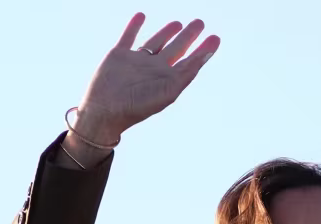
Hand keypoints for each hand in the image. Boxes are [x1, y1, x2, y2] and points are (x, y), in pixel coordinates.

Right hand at [72, 13, 219, 145]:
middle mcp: (154, 69)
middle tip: (199, 23)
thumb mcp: (169, 89)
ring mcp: (136, 62)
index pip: (190, 62)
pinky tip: (141, 16)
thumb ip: (188, 71)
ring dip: (166, 32)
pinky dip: (134, 26)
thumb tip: (207, 53)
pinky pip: (128, 36)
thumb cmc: (138, 105)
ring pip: (155, 42)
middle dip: (188, 36)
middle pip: (176, 48)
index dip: (204, 50)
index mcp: (167, 79)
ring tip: (178, 24)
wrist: (105, 110)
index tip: (215, 38)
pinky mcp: (118, 55)